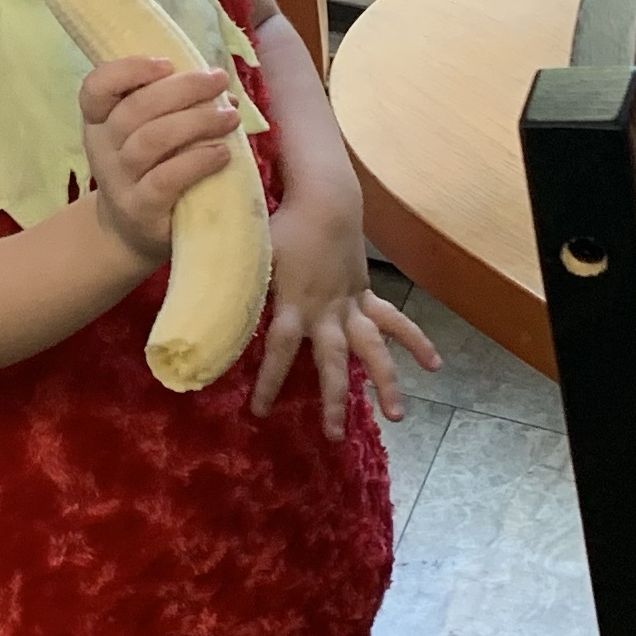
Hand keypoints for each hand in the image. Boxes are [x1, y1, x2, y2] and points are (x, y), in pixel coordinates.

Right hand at [79, 56, 242, 262]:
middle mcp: (102, 148)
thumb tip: (223, 89)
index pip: (97, 87)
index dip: (129, 70)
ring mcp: (118, 181)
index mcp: (100, 120)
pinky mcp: (140, 209)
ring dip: (196, 122)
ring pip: (151, 140)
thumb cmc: (150, 168)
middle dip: (182, 88)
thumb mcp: (147, 132)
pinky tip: (222, 153)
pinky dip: (197, 162)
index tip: (168, 63)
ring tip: (229, 117)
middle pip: (134, 108)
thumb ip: (174, 105)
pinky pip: (165, 180)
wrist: (131, 232)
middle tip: (217, 80)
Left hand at [251, 190, 442, 432]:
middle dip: (333, 399)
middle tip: (333, 435)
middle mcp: (326, 312)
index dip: (270, 381)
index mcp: (295, 304)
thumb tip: (200, 308)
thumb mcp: (252, 254)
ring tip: (397, 416)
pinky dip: (416, 341)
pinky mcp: (366, 296)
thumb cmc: (283, 227)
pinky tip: (435, 365)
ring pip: (373, 349)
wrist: (325, 200)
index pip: (280, 349)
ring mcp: (351, 306)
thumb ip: (233, 283)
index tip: (259, 412)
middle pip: (332, 361)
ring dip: (386, 381)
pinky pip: (395, 321)